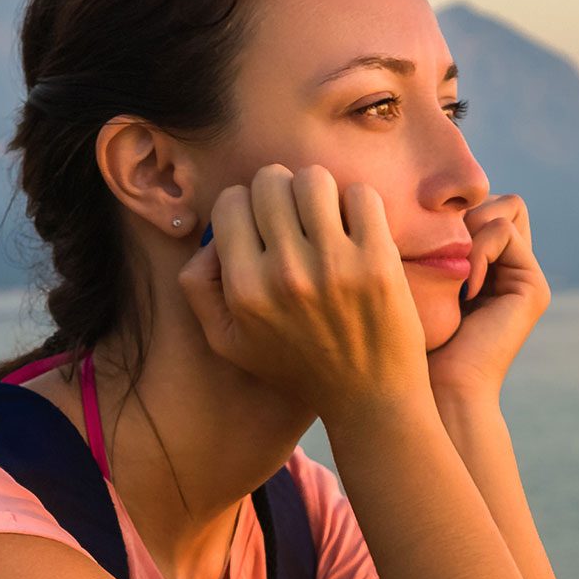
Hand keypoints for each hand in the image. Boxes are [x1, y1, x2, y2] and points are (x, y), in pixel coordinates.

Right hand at [178, 163, 430, 426]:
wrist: (370, 399)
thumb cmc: (298, 367)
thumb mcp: (228, 341)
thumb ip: (199, 286)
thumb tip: (212, 235)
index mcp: (245, 290)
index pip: (232, 201)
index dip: (247, 206)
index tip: (265, 226)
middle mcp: (285, 274)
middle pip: (271, 181)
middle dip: (282, 192)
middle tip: (298, 219)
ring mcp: (334, 265)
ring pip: (314, 179)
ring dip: (321, 193)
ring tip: (328, 220)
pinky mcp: (379, 262)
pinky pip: (362, 195)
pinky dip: (360, 206)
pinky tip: (359, 231)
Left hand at [426, 193, 550, 400]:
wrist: (434, 389)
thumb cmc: (405, 339)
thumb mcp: (407, 276)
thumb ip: (422, 235)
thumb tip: (415, 192)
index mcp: (484, 266)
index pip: (479, 204)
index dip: (453, 210)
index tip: (425, 248)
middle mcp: (510, 269)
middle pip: (499, 199)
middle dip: (467, 213)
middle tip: (441, 254)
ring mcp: (526, 277)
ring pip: (507, 206)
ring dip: (470, 229)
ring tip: (452, 273)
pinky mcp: (534, 287)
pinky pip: (503, 233)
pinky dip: (477, 251)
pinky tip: (464, 290)